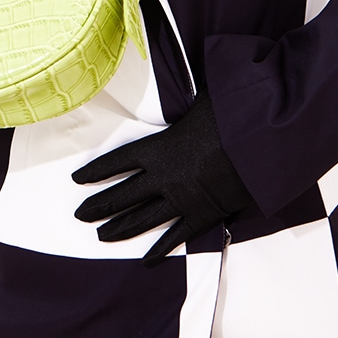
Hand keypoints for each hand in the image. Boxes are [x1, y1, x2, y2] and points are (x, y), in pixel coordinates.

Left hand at [72, 91, 250, 265]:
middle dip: (98, 206)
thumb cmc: (231, 117)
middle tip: (81, 215)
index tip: (79, 179)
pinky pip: (176, 237)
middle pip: (122, 196)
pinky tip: (147, 260)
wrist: (258, 147)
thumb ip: (187, 101)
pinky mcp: (201, 216)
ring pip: (142, 220)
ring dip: (120, 229)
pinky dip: (161, 249)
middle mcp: (162, 178)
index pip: (116, 162)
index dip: (96, 171)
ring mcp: (180, 200)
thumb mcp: (202, 100)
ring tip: (102, 236)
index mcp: (158, 148)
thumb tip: (187, 78)